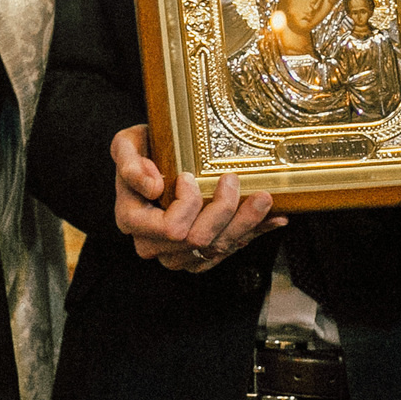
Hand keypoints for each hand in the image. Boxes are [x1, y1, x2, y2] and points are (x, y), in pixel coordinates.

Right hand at [110, 123, 284, 271]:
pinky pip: (229, 251)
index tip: (189, 176)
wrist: (150, 161)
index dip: (188, 205)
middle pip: (199, 240)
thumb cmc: (139, 151)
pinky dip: (254, 233)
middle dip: (224, 210)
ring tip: (264, 198)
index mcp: (131, 220)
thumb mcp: (126, 145)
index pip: (171, 227)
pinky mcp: (198, 255)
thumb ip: (130, 162)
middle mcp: (152, 244)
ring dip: (246, 223)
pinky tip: (273, 218)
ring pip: (217, 249)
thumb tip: (152, 187)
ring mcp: (176, 253)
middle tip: (234, 179)